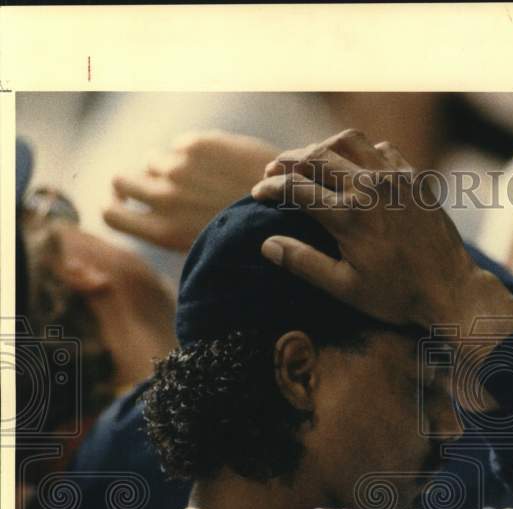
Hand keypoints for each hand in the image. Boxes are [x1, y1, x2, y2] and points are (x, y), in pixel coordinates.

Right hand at [103, 130, 279, 250]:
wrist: (293, 207)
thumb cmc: (254, 236)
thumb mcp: (208, 250)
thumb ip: (175, 234)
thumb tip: (154, 220)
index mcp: (163, 231)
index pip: (109, 213)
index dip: (116, 207)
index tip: (128, 206)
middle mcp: (163, 197)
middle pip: (120, 180)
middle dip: (134, 183)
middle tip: (156, 188)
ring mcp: (178, 167)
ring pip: (151, 160)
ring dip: (167, 167)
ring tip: (197, 179)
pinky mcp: (197, 143)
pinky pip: (179, 144)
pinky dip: (191, 152)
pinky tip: (217, 165)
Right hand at [251, 129, 512, 333]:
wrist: (451, 290)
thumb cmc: (397, 296)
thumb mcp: (345, 288)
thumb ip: (304, 263)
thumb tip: (267, 244)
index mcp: (349, 216)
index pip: (295, 188)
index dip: (270, 187)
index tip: (257, 192)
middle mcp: (370, 188)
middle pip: (315, 156)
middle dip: (287, 161)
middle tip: (274, 172)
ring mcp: (395, 178)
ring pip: (348, 141)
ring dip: (322, 147)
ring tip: (309, 162)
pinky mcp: (415, 178)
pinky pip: (381, 149)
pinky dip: (359, 152)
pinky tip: (352, 168)